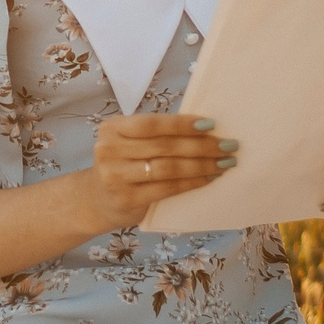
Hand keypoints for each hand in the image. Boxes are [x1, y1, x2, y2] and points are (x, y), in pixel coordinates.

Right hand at [83, 113, 239, 229]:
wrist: (96, 200)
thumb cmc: (123, 165)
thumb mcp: (129, 143)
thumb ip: (155, 135)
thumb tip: (204, 127)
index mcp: (112, 128)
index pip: (151, 124)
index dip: (182, 124)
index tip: (211, 124)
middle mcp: (109, 150)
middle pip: (164, 146)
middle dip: (201, 145)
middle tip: (228, 145)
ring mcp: (115, 176)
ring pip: (168, 168)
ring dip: (201, 165)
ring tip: (224, 163)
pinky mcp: (126, 199)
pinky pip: (167, 188)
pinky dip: (191, 182)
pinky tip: (208, 178)